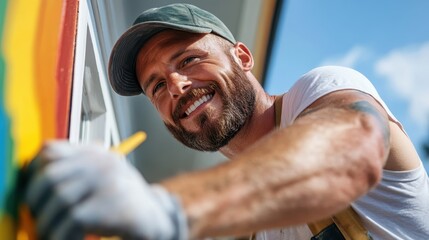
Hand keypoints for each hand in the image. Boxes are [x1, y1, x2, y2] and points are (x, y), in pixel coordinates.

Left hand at [25, 141, 187, 239]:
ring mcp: (107, 180)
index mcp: (94, 152)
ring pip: (59, 200)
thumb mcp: (98, 178)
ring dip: (48, 224)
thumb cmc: (119, 200)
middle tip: (38, 219)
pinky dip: (63, 235)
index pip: (50, 151)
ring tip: (51, 234)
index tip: (32, 193)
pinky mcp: (110, 204)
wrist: (154, 218)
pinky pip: (72, 220)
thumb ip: (74, 172)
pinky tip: (70, 238)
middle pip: (51, 175)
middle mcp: (101, 161)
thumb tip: (32, 181)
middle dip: (35, 202)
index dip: (33, 172)